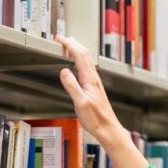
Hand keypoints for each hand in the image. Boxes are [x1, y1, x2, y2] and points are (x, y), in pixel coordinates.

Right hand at [56, 34, 149, 167]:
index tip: (60, 39)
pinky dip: (79, 59)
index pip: (80, 55)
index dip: (69, 44)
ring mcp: (95, 82)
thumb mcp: (80, 103)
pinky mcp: (94, 87)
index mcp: (90, 79)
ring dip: (76, 50)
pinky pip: (86, 67)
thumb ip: (72, 86)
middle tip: (60, 39)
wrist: (108, 128)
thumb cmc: (96, 119)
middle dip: (72, 43)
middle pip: (84, 53)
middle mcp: (94, 78)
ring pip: (86, 59)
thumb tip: (63, 71)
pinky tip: (76, 64)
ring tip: (66, 46)